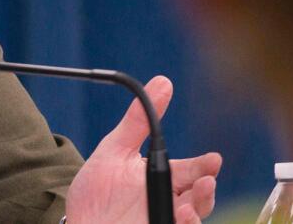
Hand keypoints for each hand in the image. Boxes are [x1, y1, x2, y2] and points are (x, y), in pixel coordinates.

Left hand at [67, 76, 221, 223]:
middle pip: (198, 196)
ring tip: (190, 206)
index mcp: (160, 177)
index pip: (191, 170)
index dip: (205, 166)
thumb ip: (138, 120)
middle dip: (206, 189)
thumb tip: (163, 82)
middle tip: (206, 179)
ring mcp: (163, 218)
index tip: (213, 159)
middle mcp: (167, 201)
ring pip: (192, 218)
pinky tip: (181, 218)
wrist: (79, 221)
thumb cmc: (98, 189)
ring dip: (198, 210)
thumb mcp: (115, 149)